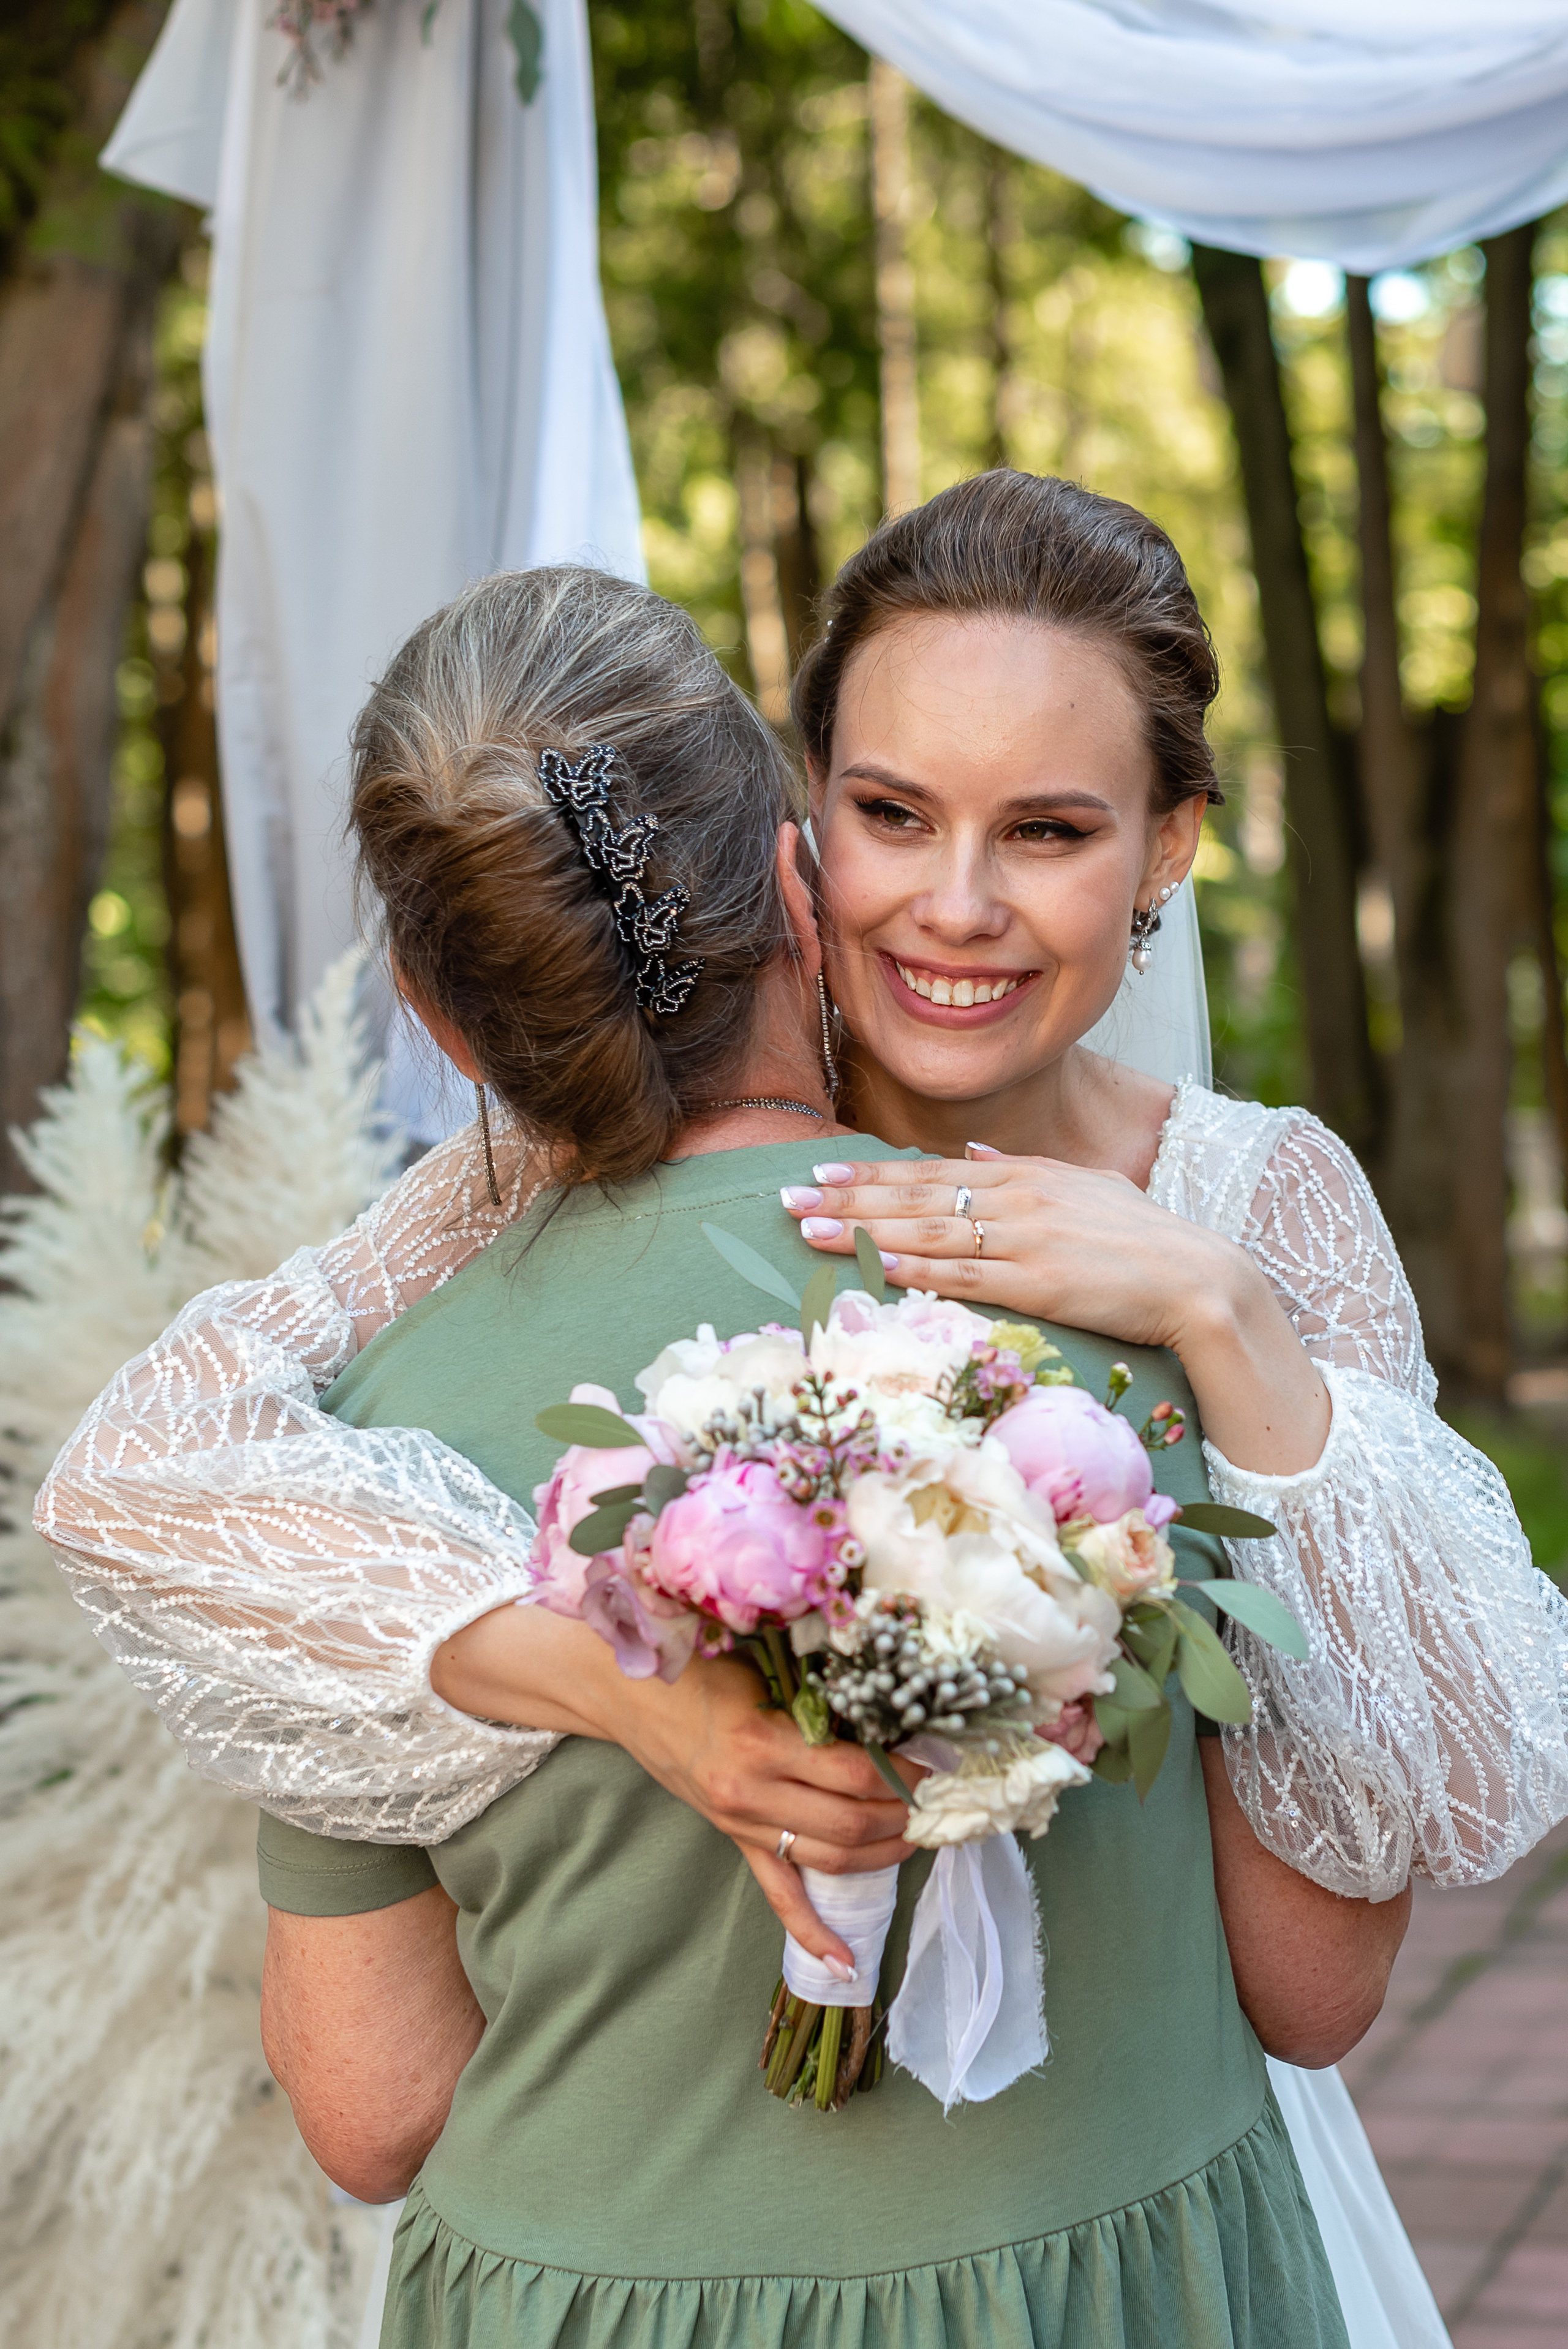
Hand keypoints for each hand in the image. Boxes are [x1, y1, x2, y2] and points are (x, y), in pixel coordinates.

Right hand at [605, 1652, 924, 1963]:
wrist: (628, 1694)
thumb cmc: (700, 1668)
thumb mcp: (763, 1672)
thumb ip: (817, 1699)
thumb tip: (889, 1714)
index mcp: (762, 1744)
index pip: (855, 1773)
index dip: (905, 1772)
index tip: (937, 1760)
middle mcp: (752, 1793)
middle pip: (850, 1824)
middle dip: (903, 1815)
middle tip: (936, 1799)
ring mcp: (741, 1823)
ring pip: (828, 1860)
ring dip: (881, 1854)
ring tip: (915, 1836)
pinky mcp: (734, 1839)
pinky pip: (778, 1895)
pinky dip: (812, 1931)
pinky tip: (845, 1962)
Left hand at [780, 1148, 1231, 1352]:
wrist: (1199, 1277)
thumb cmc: (1145, 1238)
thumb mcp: (1085, 1184)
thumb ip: (1024, 1168)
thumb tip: (972, 1153)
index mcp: (1024, 1174)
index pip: (931, 1171)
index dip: (870, 1173)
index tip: (819, 1171)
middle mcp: (1016, 1199)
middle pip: (914, 1197)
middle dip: (845, 1198)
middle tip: (785, 1196)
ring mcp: (1024, 1240)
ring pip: (925, 1233)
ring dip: (859, 1231)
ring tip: (805, 1229)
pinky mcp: (1036, 1283)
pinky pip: (960, 1276)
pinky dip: (909, 1270)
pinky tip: (868, 1267)